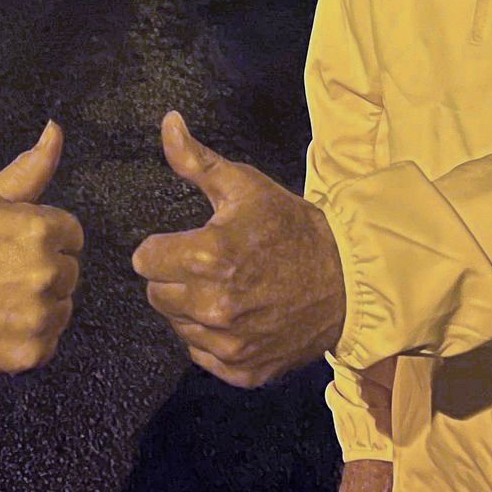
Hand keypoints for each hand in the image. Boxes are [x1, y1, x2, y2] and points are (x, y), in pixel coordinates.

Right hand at [0, 120, 83, 373]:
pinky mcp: (34, 348)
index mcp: (41, 228)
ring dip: (41, 302)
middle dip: (44, 269)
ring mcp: (42, 313)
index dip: (46, 237)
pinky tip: (3, 322)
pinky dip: (31, 334)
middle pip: (69, 269)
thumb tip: (55, 129)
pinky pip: (49, 338)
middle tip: (4, 272)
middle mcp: (48, 271)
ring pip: (62, 305)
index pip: (72, 233)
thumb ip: (31, 167)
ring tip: (1, 297)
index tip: (16, 245)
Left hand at [131, 110, 345, 387]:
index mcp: (207, 256)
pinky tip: (238, 317)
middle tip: (209, 266)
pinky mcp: (243, 370)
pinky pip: (202, 354)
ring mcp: (228, 343)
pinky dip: (213, 340)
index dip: (163, 248)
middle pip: (156, 294)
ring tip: (226, 289)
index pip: (144, 260)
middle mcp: (212, 306)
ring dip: (191, 309)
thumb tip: (168, 122)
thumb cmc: (292, 228)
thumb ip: (196, 160)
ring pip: (177, 325)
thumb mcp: (245, 186)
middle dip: (174, 277)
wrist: (347, 279)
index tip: (188, 243)